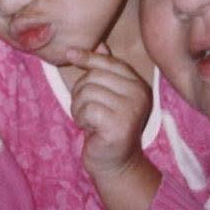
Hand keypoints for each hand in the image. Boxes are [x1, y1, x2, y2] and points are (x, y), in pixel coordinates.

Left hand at [66, 43, 152, 180]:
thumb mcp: (108, 97)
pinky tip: (90, 129)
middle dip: (80, 92)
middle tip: (86, 110)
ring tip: (88, 120)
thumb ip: (106, 72)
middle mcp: (140, 94)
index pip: (110, 63)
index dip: (88, 57)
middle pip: (95, 76)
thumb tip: (100, 45)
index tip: (69, 53)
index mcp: (139, 85)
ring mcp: (131, 110)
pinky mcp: (119, 125)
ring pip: (88, 92)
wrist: (115, 164)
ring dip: (79, 108)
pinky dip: (81, 118)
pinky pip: (87, 109)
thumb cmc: (107, 128)